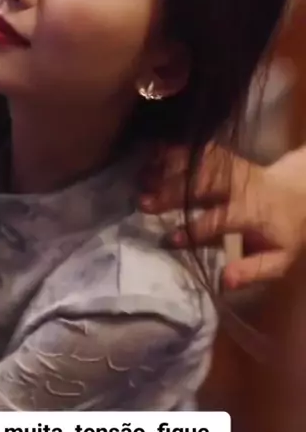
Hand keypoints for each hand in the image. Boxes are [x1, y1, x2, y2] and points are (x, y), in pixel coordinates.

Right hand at [140, 144, 305, 288]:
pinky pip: (200, 151)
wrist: (299, 190)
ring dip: (169, 168)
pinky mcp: (225, 157)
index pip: (221, 218)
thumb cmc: (283, 230)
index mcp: (252, 210)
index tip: (170, 239)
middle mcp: (240, 185)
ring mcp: (232, 167)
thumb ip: (253, 270)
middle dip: (173, 191)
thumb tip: (224, 281)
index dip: (196, 229)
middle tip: (143, 202)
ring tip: (141, 176)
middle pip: (204, 184)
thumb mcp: (280, 258)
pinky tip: (153, 152)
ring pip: (199, 164)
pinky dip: (176, 150)